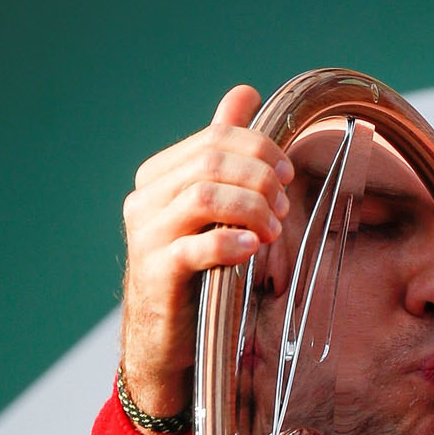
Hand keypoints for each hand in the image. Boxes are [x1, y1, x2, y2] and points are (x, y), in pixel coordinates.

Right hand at [118, 84, 294, 416]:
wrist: (164, 340)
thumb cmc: (195, 270)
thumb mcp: (210, 208)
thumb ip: (223, 152)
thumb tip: (244, 94)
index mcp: (159, 177)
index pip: (213, 140)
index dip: (258, 149)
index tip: (287, 173)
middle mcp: (146, 200)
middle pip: (210, 162)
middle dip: (259, 177)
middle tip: (284, 205)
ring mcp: (148, 236)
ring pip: (205, 197)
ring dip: (252, 208)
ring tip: (274, 229)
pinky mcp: (158, 273)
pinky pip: (198, 247)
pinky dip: (232, 242)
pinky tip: (254, 247)